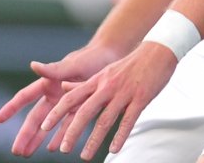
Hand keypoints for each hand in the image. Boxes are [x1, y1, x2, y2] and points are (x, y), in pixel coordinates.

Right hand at [0, 45, 120, 156]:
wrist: (112, 56)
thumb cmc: (91, 57)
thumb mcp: (72, 65)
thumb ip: (54, 69)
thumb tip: (33, 64)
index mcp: (48, 82)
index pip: (25, 96)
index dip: (11, 108)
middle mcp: (55, 94)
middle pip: (36, 117)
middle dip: (25, 134)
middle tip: (16, 151)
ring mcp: (66, 103)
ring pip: (49, 125)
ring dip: (39, 139)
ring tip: (27, 153)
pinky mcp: (80, 108)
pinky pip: (68, 126)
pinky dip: (61, 137)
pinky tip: (55, 148)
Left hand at [42, 42, 178, 159]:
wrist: (158, 51)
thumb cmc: (131, 64)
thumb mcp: (105, 71)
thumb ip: (85, 83)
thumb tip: (63, 88)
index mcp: (97, 80)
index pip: (71, 97)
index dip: (57, 113)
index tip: (45, 127)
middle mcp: (107, 87)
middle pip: (85, 111)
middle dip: (73, 132)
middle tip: (64, 149)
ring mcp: (124, 93)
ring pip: (105, 119)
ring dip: (94, 140)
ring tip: (85, 155)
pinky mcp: (140, 98)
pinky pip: (128, 120)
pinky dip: (120, 136)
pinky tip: (114, 149)